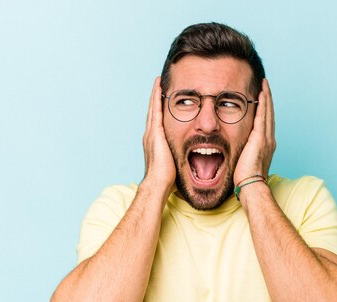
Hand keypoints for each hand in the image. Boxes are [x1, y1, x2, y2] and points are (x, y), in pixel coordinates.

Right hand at [142, 76, 175, 193]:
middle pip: (152, 112)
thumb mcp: (172, 163)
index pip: (156, 121)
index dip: (157, 110)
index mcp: (154, 142)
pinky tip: (159, 89)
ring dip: (155, 95)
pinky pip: (156, 111)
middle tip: (157, 85)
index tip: (161, 100)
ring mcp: (151, 133)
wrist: (158, 182)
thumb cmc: (166, 178)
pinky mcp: (156, 133)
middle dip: (155, 99)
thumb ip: (176, 157)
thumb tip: (187, 160)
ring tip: (157, 83)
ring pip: (153, 108)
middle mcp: (150, 135)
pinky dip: (157, 99)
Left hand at [233, 79, 275, 185]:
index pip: (265, 122)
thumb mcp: (245, 162)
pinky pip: (262, 116)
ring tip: (265, 85)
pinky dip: (263, 103)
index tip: (262, 99)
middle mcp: (269, 139)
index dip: (265, 110)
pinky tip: (261, 93)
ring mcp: (266, 138)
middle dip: (268, 99)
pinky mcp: (260, 138)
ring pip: (267, 112)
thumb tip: (238, 151)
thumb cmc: (246, 179)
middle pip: (269, 114)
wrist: (251, 186)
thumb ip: (244, 153)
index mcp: (265, 145)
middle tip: (266, 86)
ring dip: (266, 97)